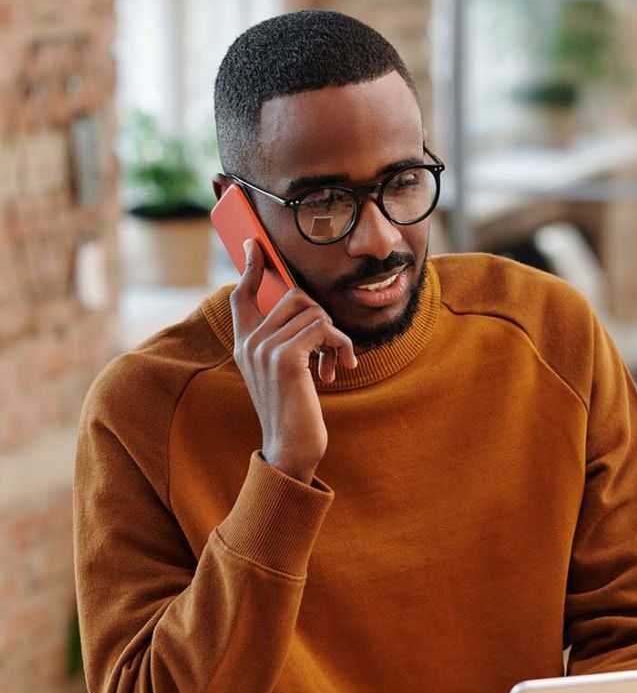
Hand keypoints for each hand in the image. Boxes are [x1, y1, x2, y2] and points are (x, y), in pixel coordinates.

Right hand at [230, 238, 356, 483]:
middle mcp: (250, 342)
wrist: (291, 448)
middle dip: (321, 318)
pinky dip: (340, 346)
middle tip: (331, 349)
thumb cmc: (294, 410)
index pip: (241, 294)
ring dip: (335, 336)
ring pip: (313, 311)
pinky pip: (322, 329)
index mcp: (245, 344)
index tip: (255, 244)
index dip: (250, 267)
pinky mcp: (285, 358)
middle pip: (294, 296)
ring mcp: (265, 348)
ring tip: (336, 363)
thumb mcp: (285, 371)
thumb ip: (286, 340)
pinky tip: (340, 369)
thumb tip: (306, 308)